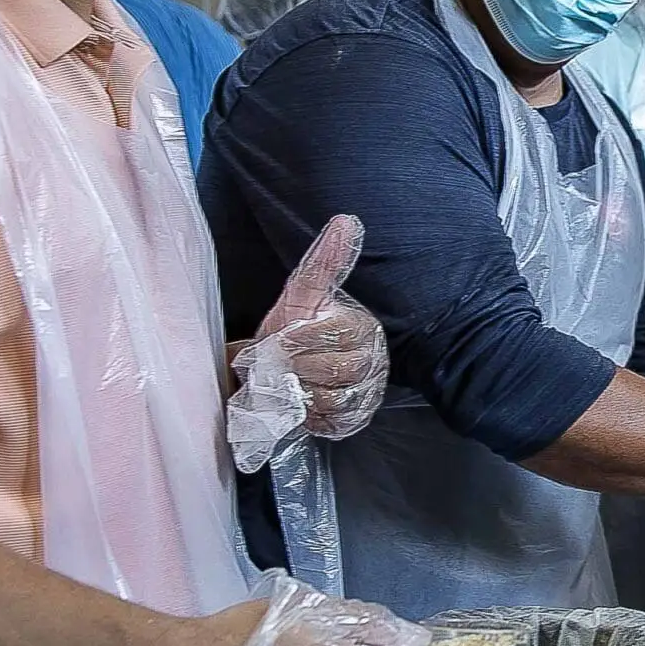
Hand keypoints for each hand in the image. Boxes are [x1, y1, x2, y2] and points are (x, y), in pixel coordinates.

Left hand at [229, 216, 389, 472]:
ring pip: (331, 400)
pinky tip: (294, 402)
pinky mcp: (353, 422)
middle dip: (295, 368)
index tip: (276, 338)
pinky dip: (306, 416)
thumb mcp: (307, 294)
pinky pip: (329, 424)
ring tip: (281, 382)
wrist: (307, 364)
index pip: (334, 334)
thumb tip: (346, 221)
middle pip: (333, 371)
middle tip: (273, 364)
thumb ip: (324, 262)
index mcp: (362, 327)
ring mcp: (365, 395)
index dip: (299, 339)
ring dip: (298, 393)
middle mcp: (372, 362)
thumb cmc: (306, 325)